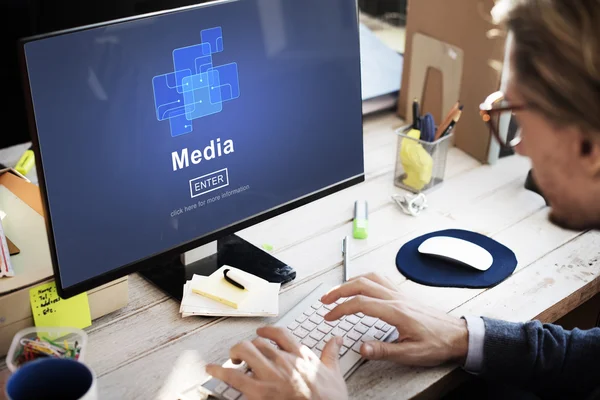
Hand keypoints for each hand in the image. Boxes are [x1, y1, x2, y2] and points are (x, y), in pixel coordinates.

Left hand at [206, 326, 347, 399]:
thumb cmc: (329, 399)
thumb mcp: (334, 373)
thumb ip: (331, 354)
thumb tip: (336, 340)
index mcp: (300, 355)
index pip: (279, 333)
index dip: (267, 331)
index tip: (261, 332)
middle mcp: (283, 360)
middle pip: (258, 342)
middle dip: (248, 346)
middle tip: (244, 353)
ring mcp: (270, 375)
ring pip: (245, 351)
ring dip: (235, 353)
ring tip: (232, 359)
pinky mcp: (259, 391)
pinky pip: (234, 376)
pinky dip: (219, 371)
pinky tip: (211, 369)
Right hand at [320, 273, 467, 366]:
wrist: (458, 335)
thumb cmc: (437, 343)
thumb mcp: (411, 353)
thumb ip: (384, 350)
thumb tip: (361, 348)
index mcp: (395, 311)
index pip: (360, 303)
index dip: (340, 309)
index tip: (329, 316)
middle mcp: (396, 298)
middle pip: (361, 284)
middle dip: (339, 290)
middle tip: (325, 300)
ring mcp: (400, 293)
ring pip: (370, 278)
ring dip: (350, 282)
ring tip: (337, 291)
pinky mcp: (403, 294)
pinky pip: (380, 279)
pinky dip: (365, 279)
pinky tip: (361, 285)